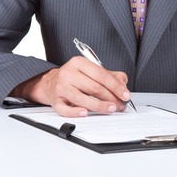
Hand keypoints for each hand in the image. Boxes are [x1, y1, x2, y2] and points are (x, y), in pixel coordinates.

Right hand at [11, 56, 130, 116]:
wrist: (50, 82)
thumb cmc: (75, 78)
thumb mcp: (92, 71)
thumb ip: (110, 76)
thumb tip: (123, 85)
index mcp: (79, 63)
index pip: (101, 75)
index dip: (116, 86)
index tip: (126, 95)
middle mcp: (68, 73)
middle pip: (94, 87)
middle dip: (110, 98)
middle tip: (120, 105)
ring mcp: (61, 87)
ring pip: (82, 98)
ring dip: (99, 106)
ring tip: (111, 109)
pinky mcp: (55, 101)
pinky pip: (65, 109)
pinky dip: (75, 112)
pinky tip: (85, 113)